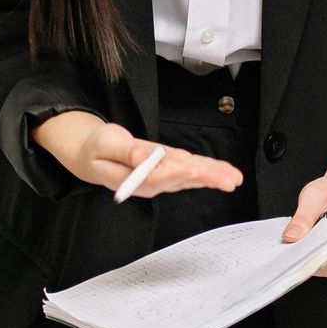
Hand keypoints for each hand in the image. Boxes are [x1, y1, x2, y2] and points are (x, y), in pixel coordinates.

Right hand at [34, 111, 241, 196]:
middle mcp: (150, 183)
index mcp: (133, 179)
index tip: (194, 168)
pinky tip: (222, 173)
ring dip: (212, 176)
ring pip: (189, 176)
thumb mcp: (105, 144)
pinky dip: (206, 170)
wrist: (93, 156)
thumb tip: (145, 157)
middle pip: (181, 180)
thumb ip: (126, 151)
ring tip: (233, 178)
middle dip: (207, 178)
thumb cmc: (97, 150)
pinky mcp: (166, 171)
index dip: (176, 173)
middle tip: (229, 179)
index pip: (157, 178)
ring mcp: (160, 178)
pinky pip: (189, 172)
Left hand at [281, 164, 326, 277]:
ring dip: (306, 256)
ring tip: (299, 239)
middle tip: (290, 241)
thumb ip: (303, 217)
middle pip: (323, 263)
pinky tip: (304, 245)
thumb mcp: (315, 197)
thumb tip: (291, 237)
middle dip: (304, 255)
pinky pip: (320, 266)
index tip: (290, 250)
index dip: (306, 254)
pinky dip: (309, 258)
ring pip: (320, 267)